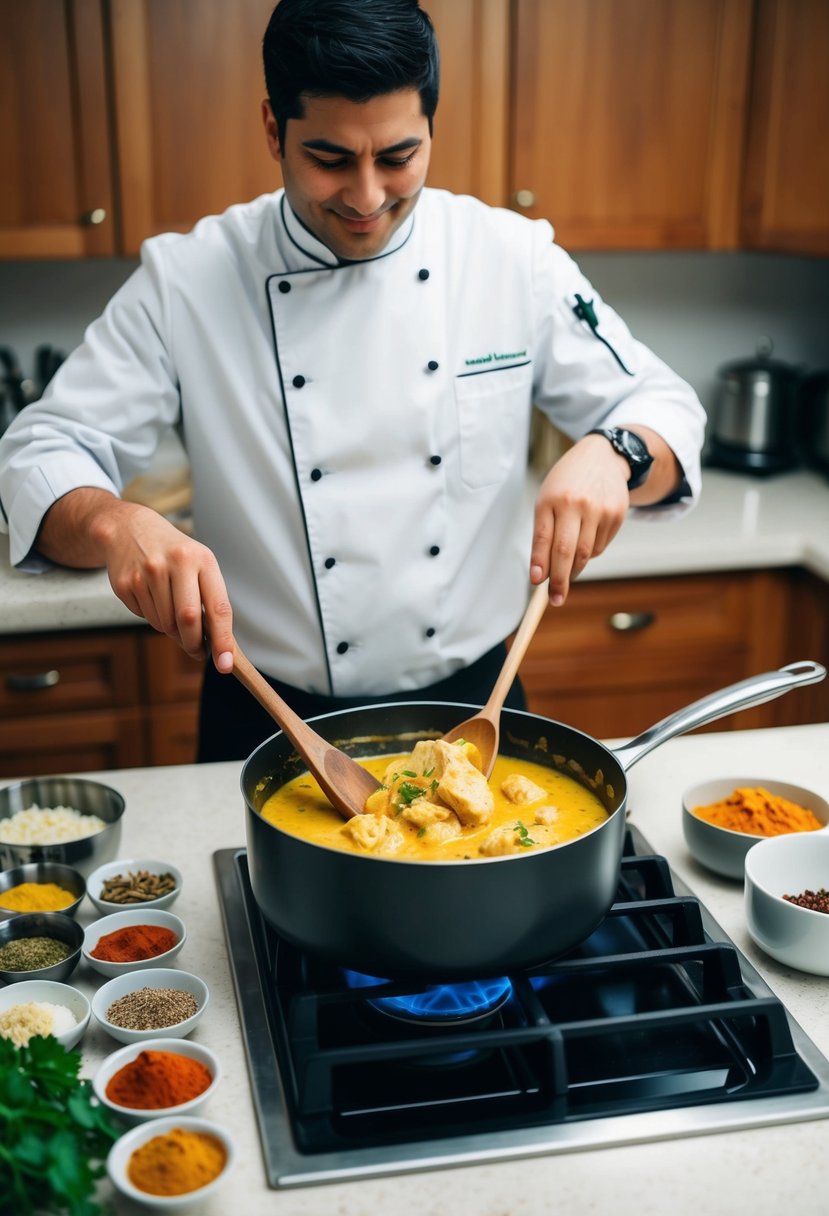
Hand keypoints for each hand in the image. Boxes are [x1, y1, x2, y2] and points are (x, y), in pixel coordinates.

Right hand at [37, 490, 235, 671]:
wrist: (129, 529)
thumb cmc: (173, 554)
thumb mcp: (198, 564)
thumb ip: (208, 599)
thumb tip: (215, 644)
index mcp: (202, 560)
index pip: (217, 608)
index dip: (222, 640)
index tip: (225, 663)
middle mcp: (176, 563)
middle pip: (187, 620)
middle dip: (194, 644)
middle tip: (197, 652)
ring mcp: (148, 572)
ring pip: (164, 623)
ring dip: (171, 630)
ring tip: (170, 610)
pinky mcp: (126, 583)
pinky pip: (144, 616)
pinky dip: (152, 617)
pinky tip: (150, 597)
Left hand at [529, 434, 629, 605]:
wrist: (602, 457)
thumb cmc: (567, 484)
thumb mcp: (547, 499)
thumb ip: (542, 534)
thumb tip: (541, 573)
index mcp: (554, 499)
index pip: (545, 538)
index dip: (541, 563)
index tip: (537, 583)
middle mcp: (578, 504)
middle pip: (568, 551)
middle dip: (560, 580)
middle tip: (555, 598)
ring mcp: (600, 510)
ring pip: (587, 553)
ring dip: (575, 568)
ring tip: (567, 571)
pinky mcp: (618, 515)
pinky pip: (601, 547)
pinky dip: (590, 553)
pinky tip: (586, 540)